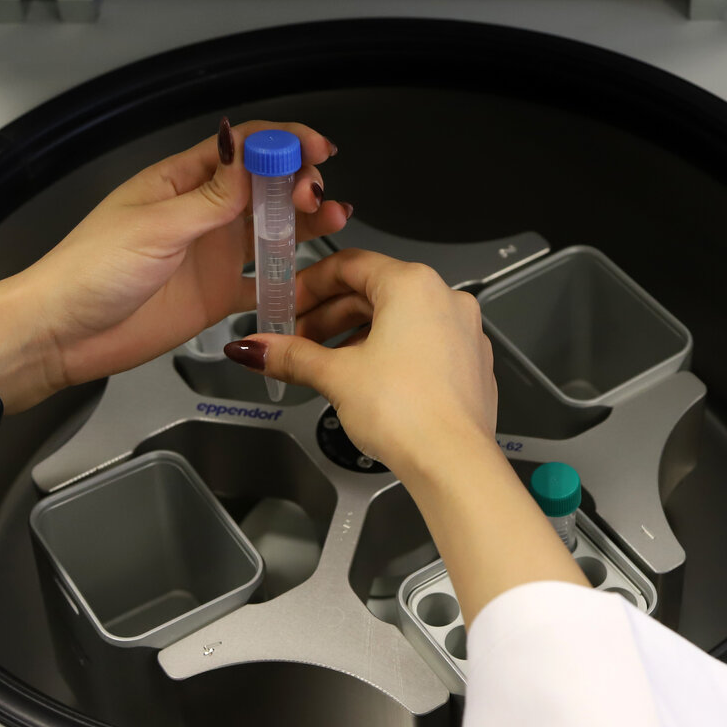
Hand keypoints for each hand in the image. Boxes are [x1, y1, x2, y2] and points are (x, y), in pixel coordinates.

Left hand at [0, 119, 347, 474]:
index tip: (316, 149)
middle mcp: (202, 214)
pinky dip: (289, 281)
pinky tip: (312, 277)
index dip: (282, 143)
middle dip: (298, 184)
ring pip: (271, 231)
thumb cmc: (91, 270)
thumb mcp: (157, 225)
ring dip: (303, 224)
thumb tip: (256, 156)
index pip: (241, 148)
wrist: (64, 333)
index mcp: (181, 182)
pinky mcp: (216, 295)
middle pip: (265, 188)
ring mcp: (211, 254)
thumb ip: (214, 198)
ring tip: (334, 219)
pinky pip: (263, 284)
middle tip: (316, 197)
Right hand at [224, 248, 497, 474]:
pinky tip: (366, 379)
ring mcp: (463, 332)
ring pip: (399, 319)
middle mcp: (445, 299)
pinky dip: (389, 352)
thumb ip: (292, 355)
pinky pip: (422, 343)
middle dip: (329, 316)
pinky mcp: (469, 363)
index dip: (309, 285)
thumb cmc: (407, 412)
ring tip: (326, 364)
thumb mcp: (336, 376)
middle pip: (373, 291)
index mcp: (413, 285)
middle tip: (296, 340)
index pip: (349, 264)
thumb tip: (257, 348)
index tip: (287, 305)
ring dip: (356, 335)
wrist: (453, 462)